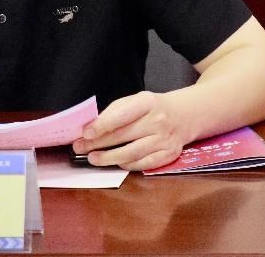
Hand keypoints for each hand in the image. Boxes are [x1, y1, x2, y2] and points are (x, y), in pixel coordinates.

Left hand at [71, 92, 187, 170]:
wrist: (184, 115)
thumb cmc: (153, 108)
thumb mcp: (136, 101)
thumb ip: (116, 112)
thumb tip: (91, 127)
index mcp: (147, 102)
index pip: (121, 115)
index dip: (102, 125)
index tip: (86, 133)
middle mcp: (158, 121)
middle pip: (124, 135)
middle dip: (98, 143)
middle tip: (80, 148)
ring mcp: (165, 139)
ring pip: (132, 153)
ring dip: (109, 158)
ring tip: (93, 158)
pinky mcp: (169, 154)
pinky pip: (144, 164)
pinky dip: (127, 165)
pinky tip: (115, 163)